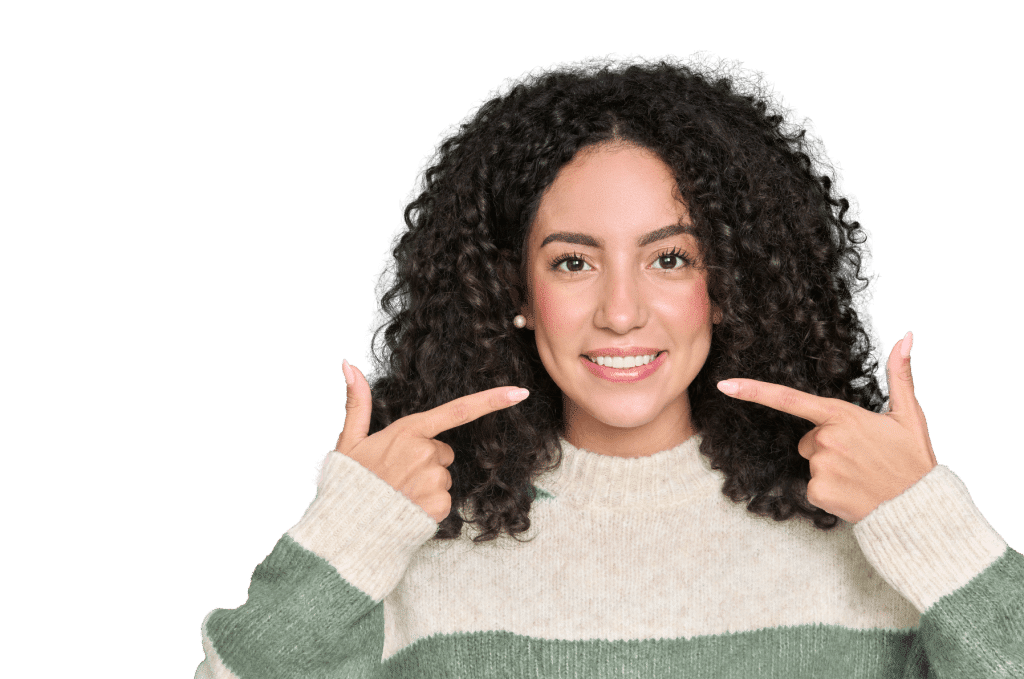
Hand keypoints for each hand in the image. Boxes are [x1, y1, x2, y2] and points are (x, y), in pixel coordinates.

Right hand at [334, 360, 529, 522]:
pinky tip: (407, 508)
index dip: (491, 400)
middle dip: (427, 461)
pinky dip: (429, 506)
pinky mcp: (439, 505)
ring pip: (443, 477)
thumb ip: (357, 403)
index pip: (458, 411)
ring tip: (398, 493)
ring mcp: (434, 480)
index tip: (519, 392)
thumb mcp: (350, 440)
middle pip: (444, 452)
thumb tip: (349, 365)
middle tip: (397, 474)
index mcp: (408, 431)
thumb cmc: (349, 484)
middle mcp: (426, 452)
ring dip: (426, 485)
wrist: (348, 530)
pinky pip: (444, 500)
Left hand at [715, 331, 937, 523]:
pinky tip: (853, 492)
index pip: (789, 399)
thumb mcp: (909, 415)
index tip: (725, 385)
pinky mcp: (817, 492)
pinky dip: (829, 491)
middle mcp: (827, 439)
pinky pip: (812, 487)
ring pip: (811, 463)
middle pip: (808, 439)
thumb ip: (900, 374)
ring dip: (830, 469)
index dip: (754, 391)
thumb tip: (906, 337)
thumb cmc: (912, 460)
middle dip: (827, 447)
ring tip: (860, 475)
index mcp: (843, 416)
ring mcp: (820, 466)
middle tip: (860, 457)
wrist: (918, 509)